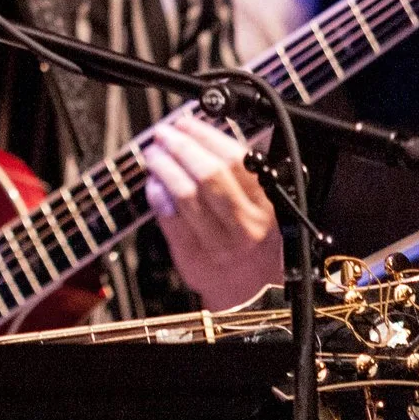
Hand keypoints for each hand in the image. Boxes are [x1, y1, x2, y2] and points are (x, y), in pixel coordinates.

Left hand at [143, 111, 284, 309]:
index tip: (188, 122)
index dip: (206, 136)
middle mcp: (245, 224)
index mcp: (265, 205)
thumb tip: (206, 137)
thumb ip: (240, 177)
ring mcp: (219, 242)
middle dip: (182, 147)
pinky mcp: (193, 256)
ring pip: (186, 195)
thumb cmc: (253, 246)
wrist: (251, 297)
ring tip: (154, 154)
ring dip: (165, 167)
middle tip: (165, 134)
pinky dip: (157, 197)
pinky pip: (170, 220)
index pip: (236, 160)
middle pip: (209, 175)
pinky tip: (153, 183)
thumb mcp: (260, 208)